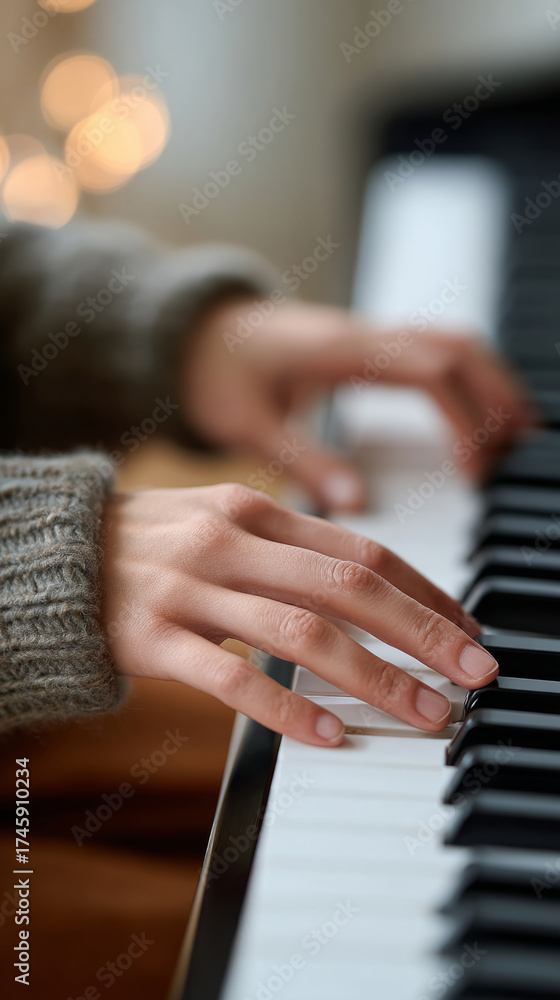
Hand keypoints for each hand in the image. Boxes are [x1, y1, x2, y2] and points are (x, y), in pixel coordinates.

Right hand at [101, 484, 498, 746]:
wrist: (53, 555)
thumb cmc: (151, 543)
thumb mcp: (223, 521)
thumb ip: (290, 546)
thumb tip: (370, 583)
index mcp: (255, 510)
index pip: (361, 550)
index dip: (423, 591)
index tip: (463, 628)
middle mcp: (229, 541)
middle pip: (349, 586)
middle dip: (423, 631)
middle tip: (472, 672)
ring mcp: (189, 588)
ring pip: (303, 633)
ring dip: (374, 676)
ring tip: (422, 713)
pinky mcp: (152, 638)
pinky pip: (230, 677)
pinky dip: (285, 709)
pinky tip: (328, 734)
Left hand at [184, 298, 531, 510]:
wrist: (190, 334)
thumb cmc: (213, 374)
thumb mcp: (248, 424)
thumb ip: (301, 460)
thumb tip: (357, 504)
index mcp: (339, 349)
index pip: (429, 370)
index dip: (464, 418)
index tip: (474, 472)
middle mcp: (363, 333)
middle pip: (459, 348)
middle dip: (498, 399)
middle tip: (516, 459)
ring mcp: (368, 335)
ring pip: (453, 344)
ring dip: (490, 386)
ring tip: (513, 443)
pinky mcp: (367, 347)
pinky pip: (435, 352)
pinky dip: (467, 382)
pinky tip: (475, 420)